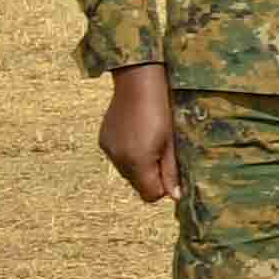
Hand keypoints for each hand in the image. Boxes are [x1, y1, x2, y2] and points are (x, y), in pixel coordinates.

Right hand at [98, 61, 178, 206]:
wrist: (137, 82)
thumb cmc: (162, 110)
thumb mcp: (172, 142)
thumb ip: (171, 171)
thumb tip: (175, 197)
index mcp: (138, 162)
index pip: (149, 195)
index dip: (162, 188)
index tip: (170, 170)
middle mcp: (119, 160)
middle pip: (137, 185)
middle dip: (150, 176)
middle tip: (162, 152)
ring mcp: (109, 150)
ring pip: (127, 172)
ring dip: (139, 164)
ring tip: (149, 140)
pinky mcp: (103, 140)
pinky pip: (118, 157)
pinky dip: (127, 153)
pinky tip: (136, 134)